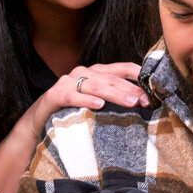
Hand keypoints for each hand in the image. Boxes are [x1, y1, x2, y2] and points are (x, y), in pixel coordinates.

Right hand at [24, 62, 148, 138]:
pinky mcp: (54, 95)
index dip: (139, 78)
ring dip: (114, 94)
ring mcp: (68, 82)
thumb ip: (116, 102)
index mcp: (98, 73)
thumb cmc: (73, 114)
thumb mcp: (97, 106)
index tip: (154, 92)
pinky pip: (73, 96)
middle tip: (145, 101)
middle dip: (130, 89)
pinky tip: (99, 106)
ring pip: (95, 85)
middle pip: (112, 78)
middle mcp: (84, 73)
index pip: (123, 68)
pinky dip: (86, 100)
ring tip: (130, 103)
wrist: (38, 123)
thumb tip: (145, 107)